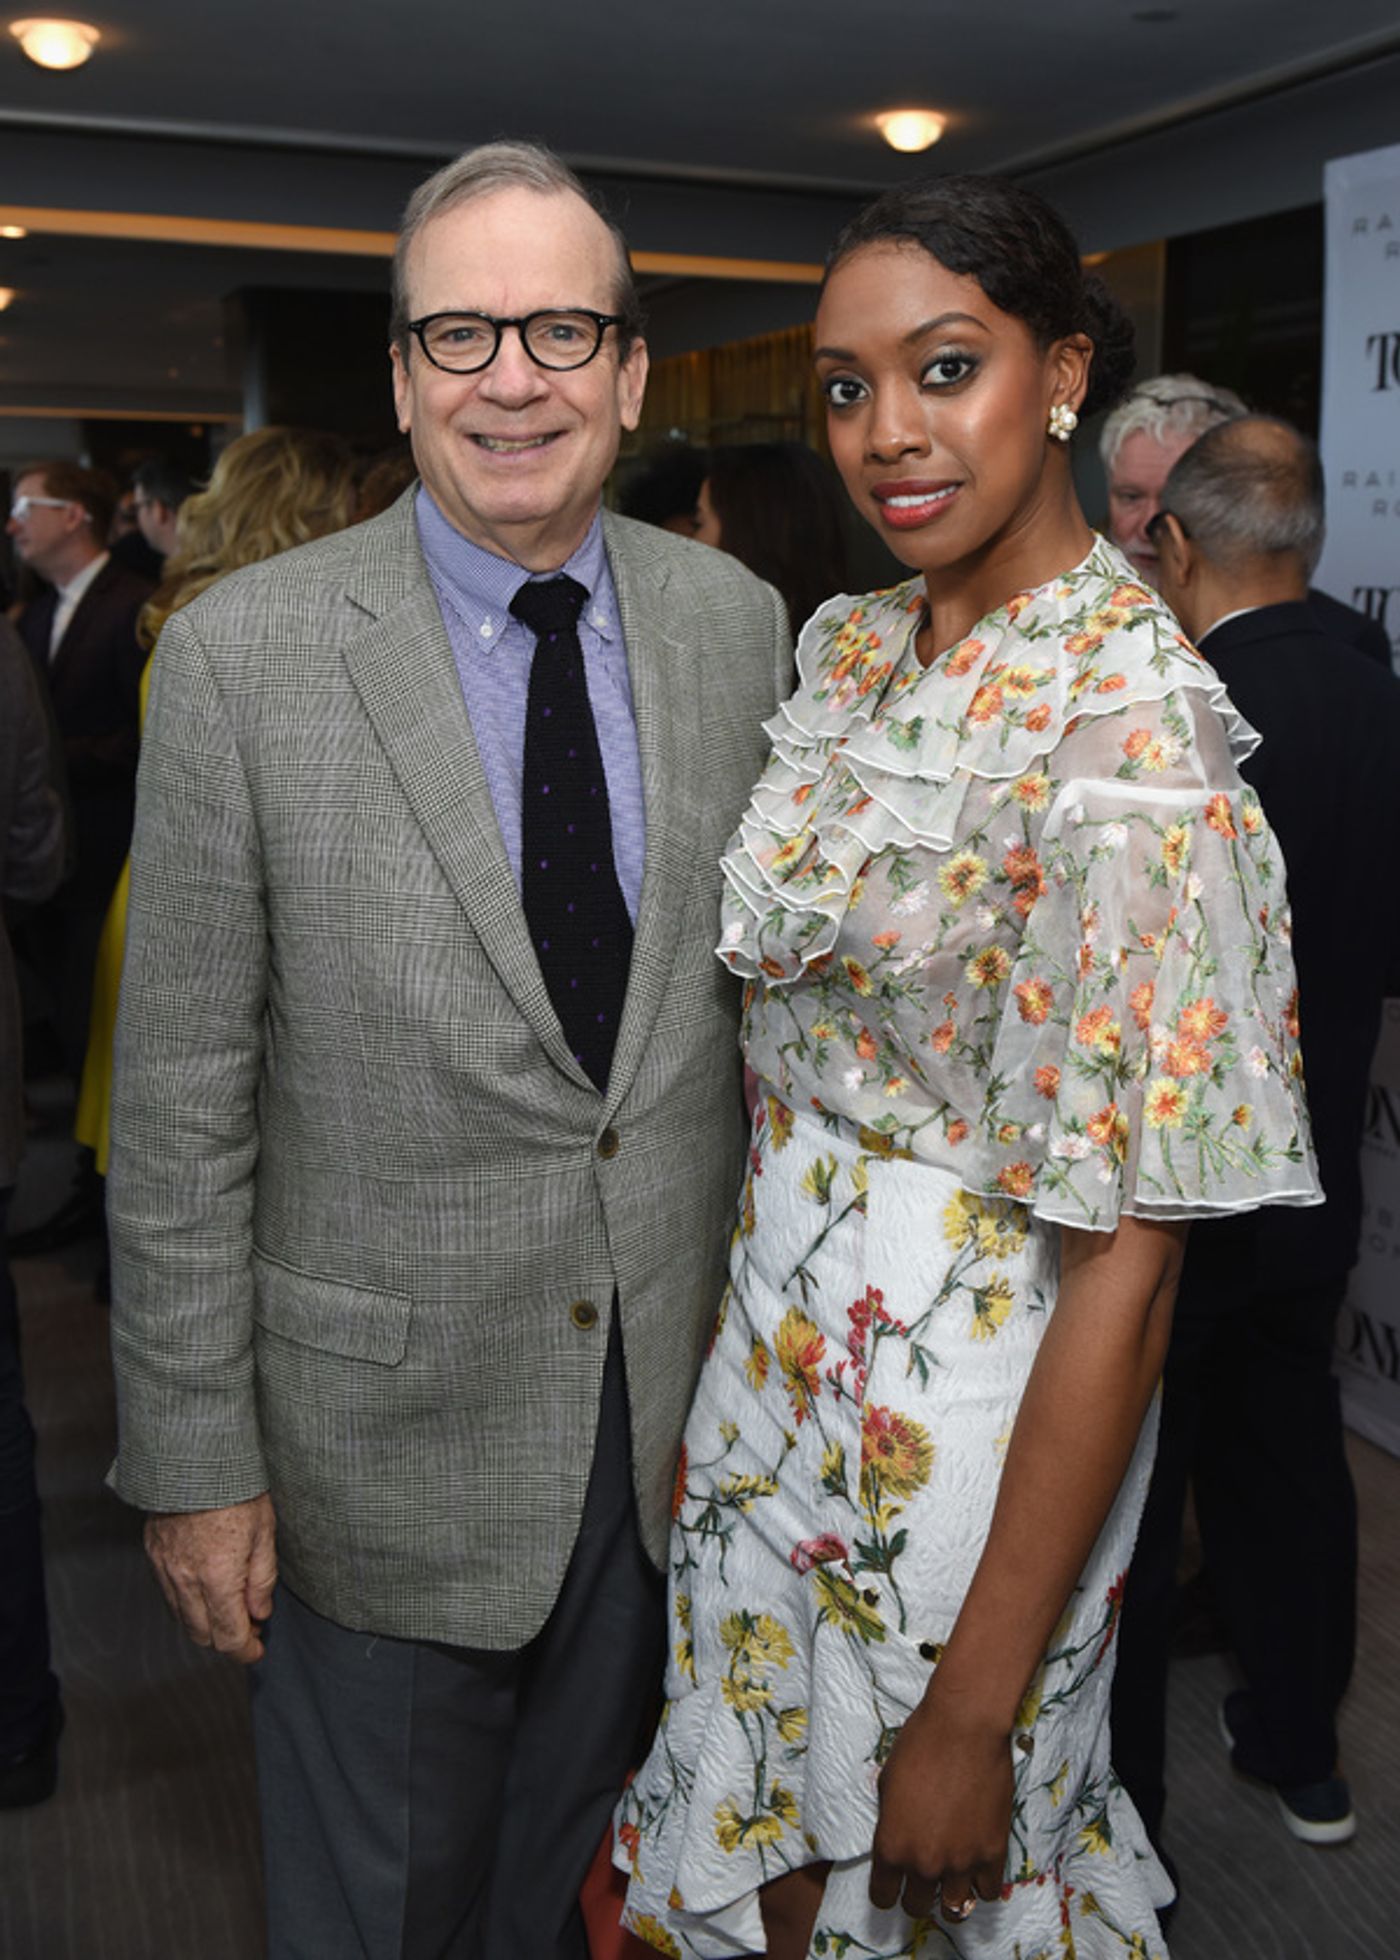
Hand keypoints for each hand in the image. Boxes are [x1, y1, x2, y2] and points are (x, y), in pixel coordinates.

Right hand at [144, 1494, 277, 1663]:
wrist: (193, 1458)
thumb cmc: (235, 1489)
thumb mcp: (264, 1531)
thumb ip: (262, 1579)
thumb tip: (260, 1613)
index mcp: (218, 1577)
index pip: (229, 1636)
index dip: (246, 1650)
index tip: (258, 1649)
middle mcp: (186, 1580)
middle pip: (203, 1635)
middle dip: (228, 1639)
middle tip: (250, 1625)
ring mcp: (166, 1569)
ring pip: (183, 1619)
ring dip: (206, 1623)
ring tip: (230, 1606)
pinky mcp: (154, 1556)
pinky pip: (169, 1596)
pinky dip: (187, 1604)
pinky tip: (205, 1590)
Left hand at [869, 1693, 1010, 1923]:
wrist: (965, 1727)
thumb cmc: (920, 1744)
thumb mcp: (887, 1783)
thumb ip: (891, 1821)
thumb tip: (898, 1837)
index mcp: (891, 1846)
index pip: (882, 1897)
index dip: (886, 1890)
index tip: (892, 1884)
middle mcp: (924, 1863)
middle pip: (917, 1906)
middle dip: (916, 1894)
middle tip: (923, 1877)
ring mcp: (960, 1862)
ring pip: (955, 1909)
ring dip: (950, 1898)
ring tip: (951, 1882)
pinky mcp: (992, 1853)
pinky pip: (988, 1892)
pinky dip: (981, 1885)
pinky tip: (977, 1871)